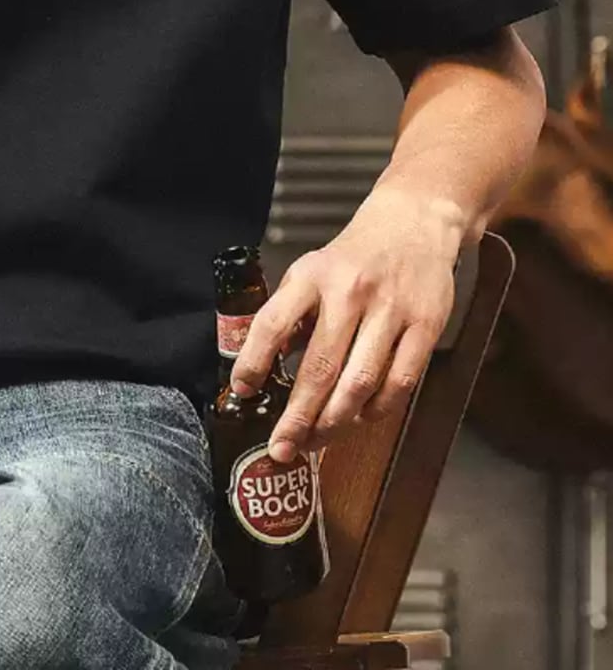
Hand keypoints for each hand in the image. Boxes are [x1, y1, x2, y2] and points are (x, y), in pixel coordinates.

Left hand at [230, 184, 462, 463]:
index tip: (243, 390)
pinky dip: (378, 409)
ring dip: (335, 422)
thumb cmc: (355, 255)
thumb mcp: (312, 271)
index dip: (254, 361)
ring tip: (316, 441)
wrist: (415, 221)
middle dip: (297, 416)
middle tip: (281, 447)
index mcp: (312, 276)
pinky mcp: (426, 326)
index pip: (273, 323)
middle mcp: (349, 292)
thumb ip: (292, 316)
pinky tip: (360, 418)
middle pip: (320, 367)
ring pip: (359, 382)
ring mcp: (391, 310)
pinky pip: (399, 382)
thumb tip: (264, 368)